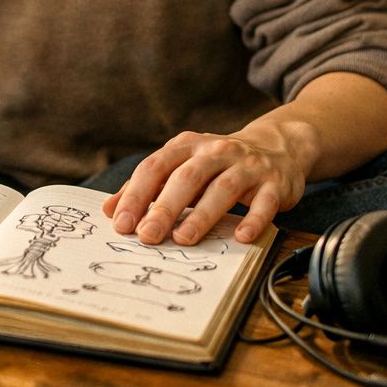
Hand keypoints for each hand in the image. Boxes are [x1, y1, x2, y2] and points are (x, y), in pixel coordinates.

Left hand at [101, 123, 315, 245]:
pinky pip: (264, 202)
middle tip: (147, 235)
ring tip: (183, 240)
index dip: (136, 194)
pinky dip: (253, 219)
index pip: (155, 167)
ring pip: (222, 189)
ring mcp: (246, 166)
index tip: (121, 223)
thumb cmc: (216, 164)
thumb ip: (147, 186)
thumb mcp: (181, 165)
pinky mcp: (273, 183)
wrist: (276, 147)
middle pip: (186, 177)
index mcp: (186, 146)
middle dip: (164, 207)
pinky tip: (240, 237)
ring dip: (201, 215)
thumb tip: (110, 210)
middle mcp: (215, 151)